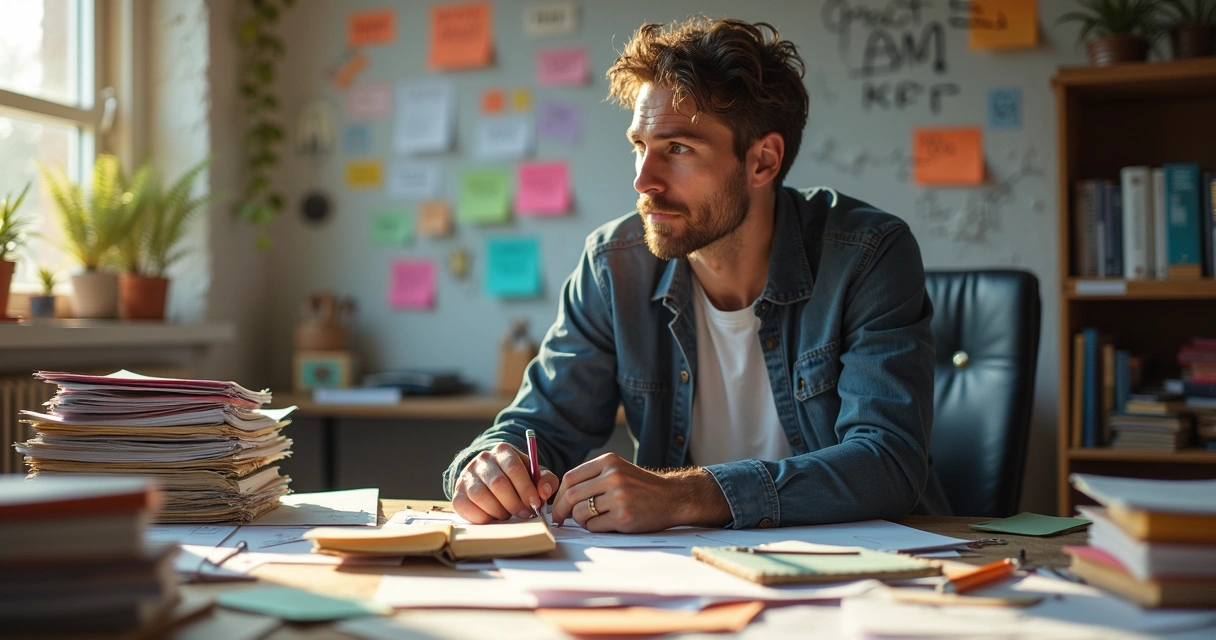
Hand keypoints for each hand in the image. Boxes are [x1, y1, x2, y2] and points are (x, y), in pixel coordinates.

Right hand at [452, 442, 559, 523]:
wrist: (489, 479)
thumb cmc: (516, 479)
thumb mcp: (534, 475)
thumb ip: (545, 480)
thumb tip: (544, 492)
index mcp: (503, 451)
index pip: (514, 468)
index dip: (526, 488)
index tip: (535, 504)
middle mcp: (483, 460)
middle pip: (498, 483)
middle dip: (514, 503)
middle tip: (524, 514)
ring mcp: (467, 475)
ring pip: (481, 495)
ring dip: (498, 511)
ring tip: (508, 514)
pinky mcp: (457, 493)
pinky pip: (466, 507)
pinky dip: (482, 517)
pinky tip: (492, 517)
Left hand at [551, 453, 730, 532]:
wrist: (673, 497)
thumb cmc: (642, 487)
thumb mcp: (618, 470)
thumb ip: (593, 478)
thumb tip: (560, 498)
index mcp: (609, 461)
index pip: (570, 478)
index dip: (558, 495)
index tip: (556, 506)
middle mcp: (613, 476)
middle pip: (571, 496)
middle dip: (562, 511)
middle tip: (560, 520)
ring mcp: (619, 496)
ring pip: (580, 513)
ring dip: (581, 521)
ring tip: (593, 520)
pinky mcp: (623, 516)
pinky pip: (594, 526)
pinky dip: (595, 528)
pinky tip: (607, 524)